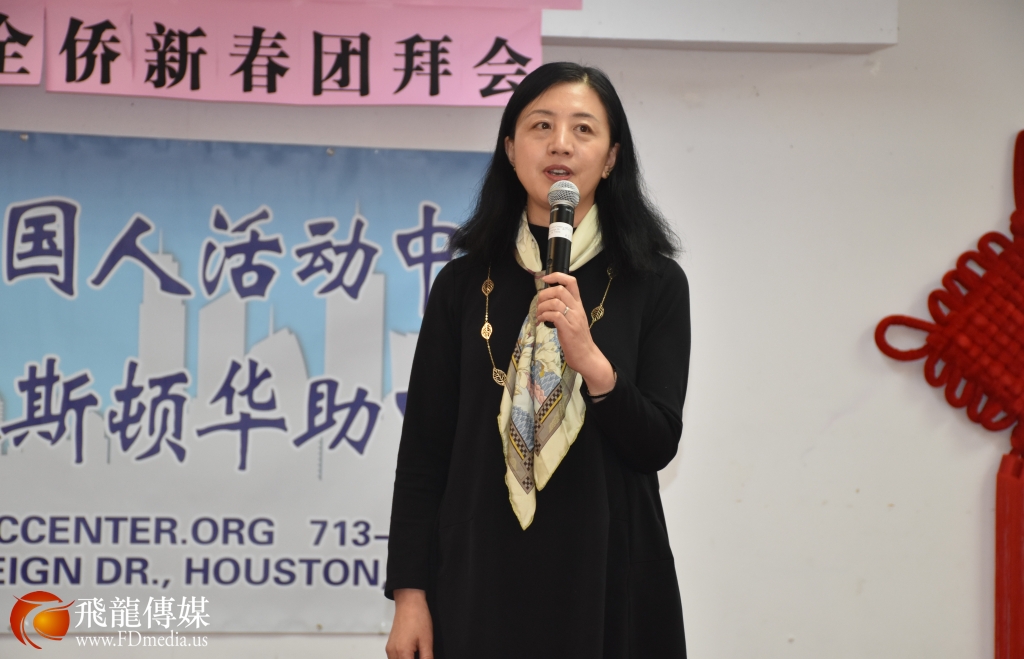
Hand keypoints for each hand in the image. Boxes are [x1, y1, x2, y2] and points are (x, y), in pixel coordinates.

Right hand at [386, 589, 433, 658]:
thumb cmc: (418, 618)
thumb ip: (427, 658)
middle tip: (423, 655)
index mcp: (402, 653)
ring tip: (419, 654)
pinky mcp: (389, 646)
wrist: (409, 602)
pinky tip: (413, 655)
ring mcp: (390, 649)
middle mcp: (392, 653)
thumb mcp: (427, 641)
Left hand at [537, 272, 614, 394]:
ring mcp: (573, 319)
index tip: (545, 279)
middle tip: (538, 304)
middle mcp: (577, 309)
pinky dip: (543, 316)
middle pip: (560, 290)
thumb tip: (548, 300)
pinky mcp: (568, 329)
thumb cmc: (578, 339)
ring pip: (555, 302)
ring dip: (541, 306)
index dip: (557, 276)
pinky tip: (540, 321)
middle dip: (544, 294)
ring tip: (538, 314)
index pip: (572, 282)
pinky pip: (554, 315)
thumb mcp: (573, 319)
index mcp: (578, 305)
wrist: (587, 356)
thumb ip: (565, 308)